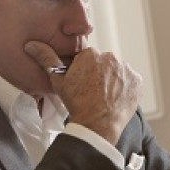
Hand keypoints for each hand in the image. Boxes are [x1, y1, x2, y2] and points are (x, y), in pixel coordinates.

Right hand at [24, 41, 141, 143]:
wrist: (97, 124)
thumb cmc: (76, 103)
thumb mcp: (58, 81)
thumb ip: (46, 59)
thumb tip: (31, 45)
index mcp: (91, 54)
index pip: (89, 59)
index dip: (85, 72)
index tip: (83, 84)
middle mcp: (111, 57)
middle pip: (104, 64)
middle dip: (100, 74)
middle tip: (93, 92)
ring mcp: (126, 69)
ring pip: (118, 72)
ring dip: (114, 81)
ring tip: (105, 97)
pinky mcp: (137, 81)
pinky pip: (131, 81)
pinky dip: (126, 88)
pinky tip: (116, 99)